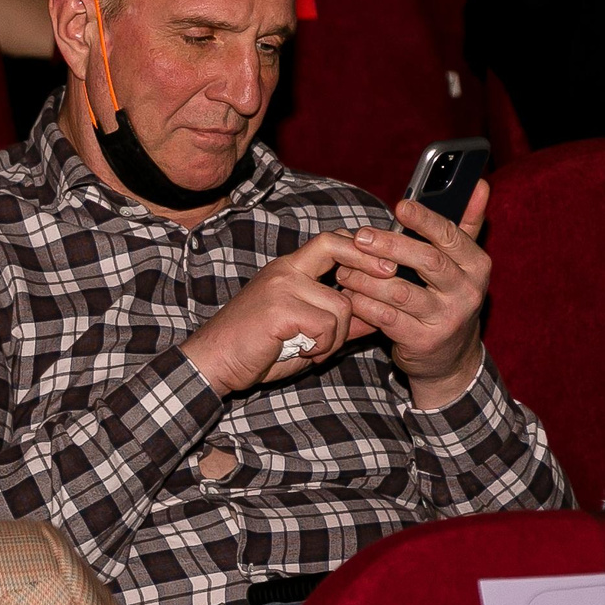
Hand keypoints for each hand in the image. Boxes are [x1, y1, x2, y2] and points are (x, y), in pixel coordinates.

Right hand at [180, 230, 373, 395]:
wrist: (213, 363)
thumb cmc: (256, 350)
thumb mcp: (304, 335)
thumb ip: (337, 323)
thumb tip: (374, 318)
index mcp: (288, 270)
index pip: (330, 242)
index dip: (361, 248)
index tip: (387, 263)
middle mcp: (284, 271)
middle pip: (336, 247)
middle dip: (369, 259)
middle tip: (392, 275)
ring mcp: (281, 286)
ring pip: (340, 305)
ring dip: (337, 336)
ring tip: (315, 349)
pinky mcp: (280, 308)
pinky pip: (326, 325)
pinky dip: (323, 347)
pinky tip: (305, 353)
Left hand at [331, 182, 490, 410]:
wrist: (449, 357)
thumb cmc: (447, 297)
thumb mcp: (463, 264)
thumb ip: (466, 224)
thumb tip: (480, 184)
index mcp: (477, 265)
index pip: (452, 236)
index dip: (425, 220)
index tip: (400, 205)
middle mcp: (467, 292)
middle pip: (427, 261)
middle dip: (390, 245)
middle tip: (359, 236)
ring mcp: (447, 319)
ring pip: (401, 291)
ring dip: (366, 277)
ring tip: (343, 268)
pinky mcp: (423, 341)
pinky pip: (386, 318)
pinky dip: (363, 304)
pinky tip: (348, 294)